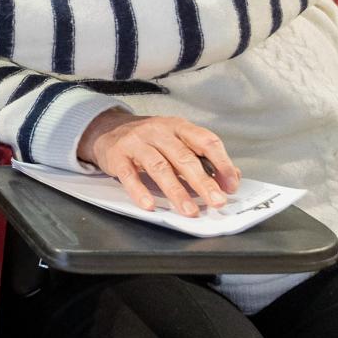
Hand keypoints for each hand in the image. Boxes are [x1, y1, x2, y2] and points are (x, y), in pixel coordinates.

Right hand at [76, 110, 240, 216]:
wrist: (107, 129)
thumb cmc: (149, 139)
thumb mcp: (177, 141)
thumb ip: (203, 157)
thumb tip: (230, 178)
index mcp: (178, 127)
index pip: (206, 141)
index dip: (222, 163)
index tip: (230, 185)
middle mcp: (158, 131)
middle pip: (184, 157)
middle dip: (203, 182)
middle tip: (216, 201)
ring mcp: (136, 142)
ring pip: (159, 167)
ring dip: (176, 191)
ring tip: (189, 210)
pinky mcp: (117, 156)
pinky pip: (129, 175)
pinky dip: (140, 191)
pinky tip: (150, 205)